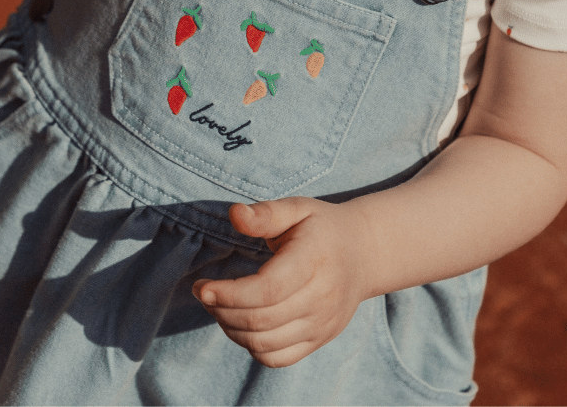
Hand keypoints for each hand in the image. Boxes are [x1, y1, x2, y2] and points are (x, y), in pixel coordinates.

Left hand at [192, 197, 375, 367]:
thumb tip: (234, 214)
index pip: (267, 289)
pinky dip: (252, 346)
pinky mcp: (319, 338)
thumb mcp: (297, 209)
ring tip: (221, 306)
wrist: (364, 252)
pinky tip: (242, 324)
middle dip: (222, 310)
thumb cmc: (322, 227)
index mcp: (314, 259)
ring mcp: (322, 322)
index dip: (230, 293)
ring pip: (265, 343)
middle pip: (261, 319)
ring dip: (232, 329)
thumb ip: (265, 213)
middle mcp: (322, 296)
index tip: (202, 286)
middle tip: (206, 293)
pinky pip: (277, 358)